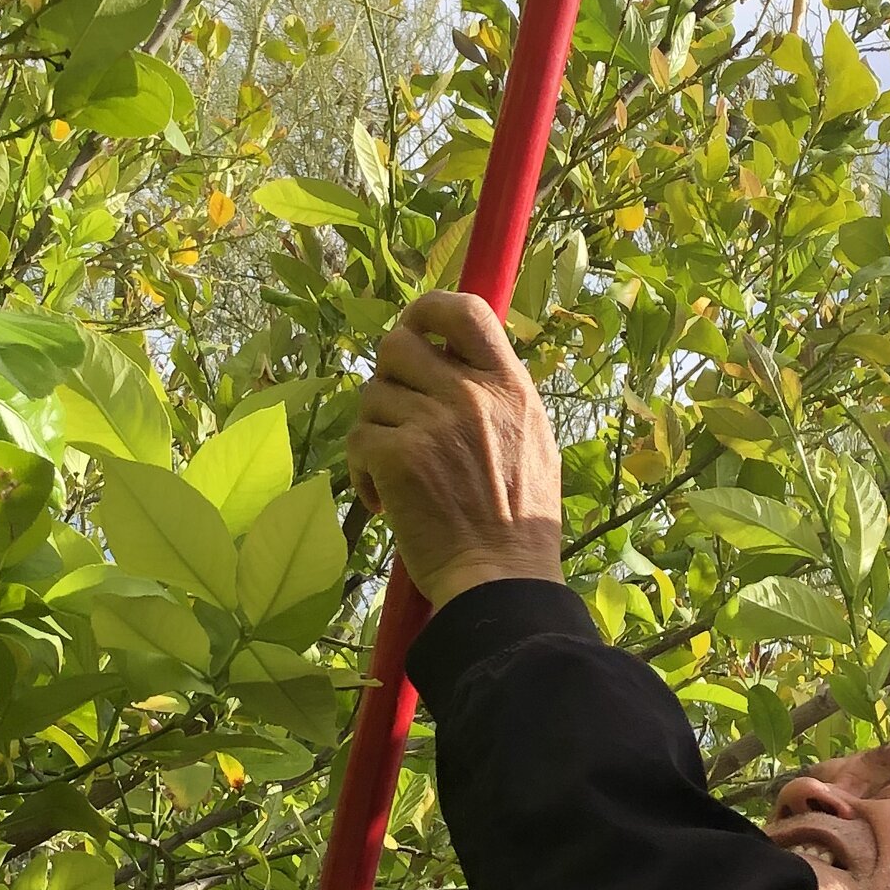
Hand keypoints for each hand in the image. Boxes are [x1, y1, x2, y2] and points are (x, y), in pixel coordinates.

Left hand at [348, 290, 562, 613]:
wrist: (500, 579)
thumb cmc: (519, 522)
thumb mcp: (532, 440)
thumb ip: (497, 397)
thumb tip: (457, 366)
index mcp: (508, 385)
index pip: (464, 310)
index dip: (427, 311)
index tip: (416, 330)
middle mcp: (470, 393)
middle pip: (397, 346)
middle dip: (388, 380)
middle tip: (398, 419)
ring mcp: (431, 423)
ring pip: (371, 398)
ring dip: (376, 432)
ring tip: (397, 472)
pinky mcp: (396, 457)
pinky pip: (357, 441)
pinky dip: (362, 472)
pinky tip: (385, 501)